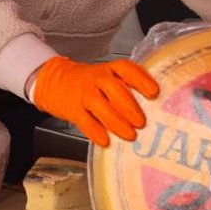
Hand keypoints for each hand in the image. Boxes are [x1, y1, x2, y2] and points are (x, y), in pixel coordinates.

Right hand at [30, 56, 159, 146]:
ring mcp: (84, 94)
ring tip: (129, 135)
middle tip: (141, 122)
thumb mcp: (107, 78)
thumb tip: (155, 110)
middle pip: (113, 87)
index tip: (153, 92)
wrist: (55, 82)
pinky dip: (94, 131)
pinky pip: (84, 120)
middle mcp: (97, 79)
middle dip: (128, 105)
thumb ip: (126, 89)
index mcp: (109, 70)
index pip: (125, 69)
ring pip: (98, 104)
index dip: (140, 79)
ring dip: (115, 120)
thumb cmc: (91, 84)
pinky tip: (105, 140)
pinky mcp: (73, 110)